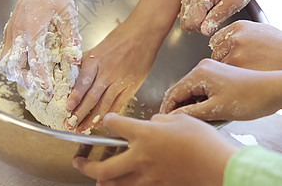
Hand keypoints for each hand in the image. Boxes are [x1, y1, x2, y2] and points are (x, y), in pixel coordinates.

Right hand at [0, 0, 80, 94]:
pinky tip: (26, 62)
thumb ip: (70, 38)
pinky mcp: (10, 29)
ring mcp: (11, 31)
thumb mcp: (67, 14)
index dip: (41, 80)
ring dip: (16, 72)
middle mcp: (17, 33)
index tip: (48, 90)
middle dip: (23, 81)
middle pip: (11, 67)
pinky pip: (5, 51)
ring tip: (31, 78)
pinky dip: (13, 62)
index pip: (34, 63)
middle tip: (38, 86)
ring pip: (5, 61)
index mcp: (32, 30)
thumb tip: (74, 60)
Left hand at [65, 20, 160, 133]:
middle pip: (91, 96)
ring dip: (92, 118)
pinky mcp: (131, 86)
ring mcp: (120, 80)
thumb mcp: (97, 48)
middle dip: (79, 113)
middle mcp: (107, 72)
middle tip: (70, 124)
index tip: (68, 107)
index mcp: (96, 61)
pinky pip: (118, 103)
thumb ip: (85, 62)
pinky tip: (101, 122)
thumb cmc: (120, 38)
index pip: (83, 82)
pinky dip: (109, 114)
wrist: (143, 33)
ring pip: (104, 104)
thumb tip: (71, 75)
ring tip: (82, 128)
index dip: (75, 96)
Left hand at [73, 113, 237, 184]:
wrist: (220, 167)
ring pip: (115, 185)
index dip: (108, 121)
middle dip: (85, 166)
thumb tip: (152, 123)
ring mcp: (148, 177)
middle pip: (103, 168)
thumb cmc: (202, 140)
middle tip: (78, 162)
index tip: (107, 120)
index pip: (115, 125)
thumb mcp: (179, 120)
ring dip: (102, 182)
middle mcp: (140, 157)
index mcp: (144, 135)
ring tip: (96, 179)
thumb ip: (160, 120)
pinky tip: (124, 185)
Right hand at [160, 58, 281, 119]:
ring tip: (192, 120)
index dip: (167, 109)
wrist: (273, 89)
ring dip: (189, 104)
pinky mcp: (217, 73)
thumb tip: (172, 117)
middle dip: (177, 107)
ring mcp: (210, 69)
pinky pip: (200, 88)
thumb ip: (191, 113)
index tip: (164, 122)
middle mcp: (202, 67)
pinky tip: (203, 111)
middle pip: (180, 90)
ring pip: (190, 90)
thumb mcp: (217, 110)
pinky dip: (199, 100)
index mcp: (199, 73)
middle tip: (176, 124)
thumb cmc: (250, 98)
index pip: (173, 92)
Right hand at [180, 0, 257, 35]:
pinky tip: (209, 6)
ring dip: (199, 19)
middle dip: (200, 25)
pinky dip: (197, 13)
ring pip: (185, 18)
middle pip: (186, 22)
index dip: (205, 28)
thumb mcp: (234, 3)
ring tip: (214, 9)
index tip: (218, 20)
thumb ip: (217, 17)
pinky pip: (186, 11)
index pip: (192, 23)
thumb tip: (204, 31)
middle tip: (216, 16)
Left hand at [209, 20, 281, 70]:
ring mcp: (236, 54)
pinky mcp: (239, 70)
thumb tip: (221, 42)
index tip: (232, 56)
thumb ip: (240, 35)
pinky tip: (248, 77)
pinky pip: (227, 76)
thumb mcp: (260, 32)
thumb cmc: (280, 49)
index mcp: (239, 27)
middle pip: (216, 53)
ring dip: (229, 71)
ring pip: (220, 66)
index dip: (223, 50)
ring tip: (249, 70)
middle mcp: (235, 38)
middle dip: (225, 61)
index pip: (216, 40)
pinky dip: (234, 79)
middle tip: (244, 65)